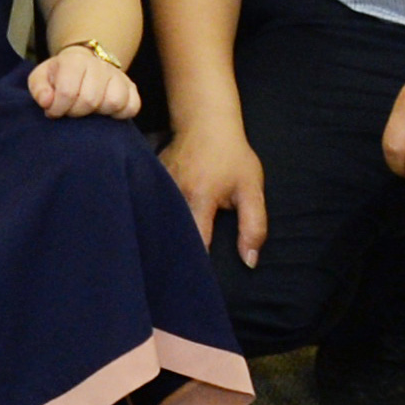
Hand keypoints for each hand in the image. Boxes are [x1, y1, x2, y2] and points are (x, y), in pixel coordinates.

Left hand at [25, 41, 141, 121]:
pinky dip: (119, 114)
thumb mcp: (41, 77)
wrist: (83, 63)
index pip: (68, 91)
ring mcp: (118, 76)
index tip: (53, 112)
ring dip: (98, 113)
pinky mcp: (131, 88)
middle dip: (75, 112)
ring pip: (114, 102)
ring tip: (88, 110)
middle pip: (90, 100)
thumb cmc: (60, 75)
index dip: (58, 108)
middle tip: (69, 111)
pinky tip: (105, 112)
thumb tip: (47, 102)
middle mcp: (99, 65)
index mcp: (74, 60)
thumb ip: (39, 89)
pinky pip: (132, 106)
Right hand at [164, 120, 267, 265]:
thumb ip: (254, 226)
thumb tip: (250, 262)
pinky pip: (153, 206)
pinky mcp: (150, 179)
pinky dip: (158, 218)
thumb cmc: (232, 156)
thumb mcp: (252, 189)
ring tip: (164, 261)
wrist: (205, 121)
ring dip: (165, 236)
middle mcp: (173, 193)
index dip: (197, 264)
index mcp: (199, 198)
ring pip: (159, 220)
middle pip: (171, 234)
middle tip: (180, 277)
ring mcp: (158, 184)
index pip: (195, 242)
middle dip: (177, 254)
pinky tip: (159, 230)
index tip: (199, 283)